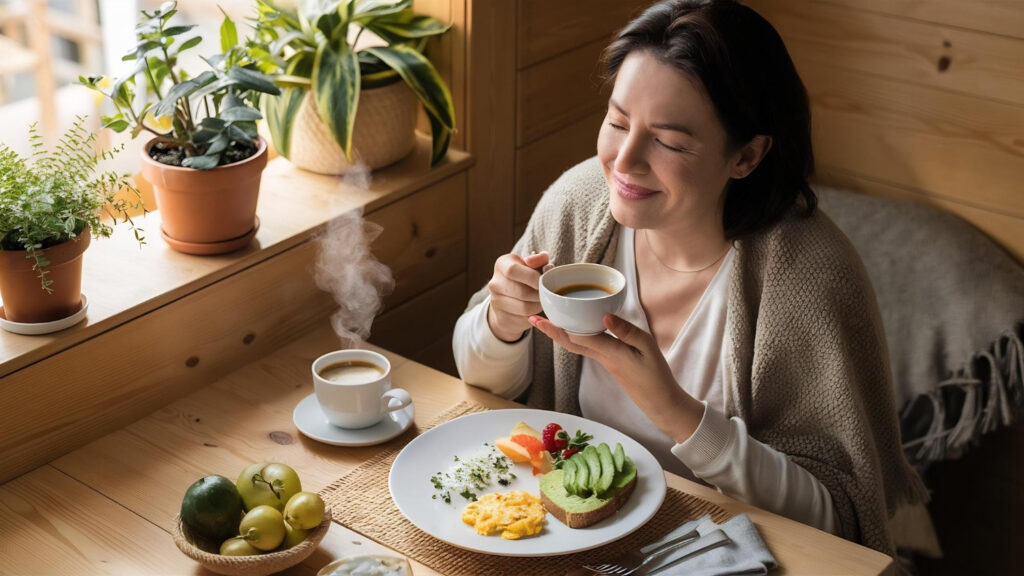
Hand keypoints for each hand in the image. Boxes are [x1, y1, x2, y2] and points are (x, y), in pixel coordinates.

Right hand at [486, 252, 551, 341]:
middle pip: (521, 292)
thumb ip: (541, 260)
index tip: (543, 280)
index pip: (513, 270)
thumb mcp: (533, 264)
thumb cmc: (526, 277)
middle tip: (546, 293)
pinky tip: (534, 308)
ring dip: (538, 305)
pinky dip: (533, 315)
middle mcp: (495, 283)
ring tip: (541, 300)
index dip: (532, 277)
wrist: (510, 298)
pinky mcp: (501, 318)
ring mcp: (495, 302)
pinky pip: (523, 319)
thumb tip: (547, 267)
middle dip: (539, 294)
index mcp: (502, 264)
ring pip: (525, 308)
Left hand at [529, 313, 703, 442]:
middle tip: (533, 318)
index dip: (558, 326)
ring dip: (559, 334)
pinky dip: (575, 336)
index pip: (577, 337)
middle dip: (550, 331)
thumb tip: (604, 316)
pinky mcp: (609, 363)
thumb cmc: (657, 375)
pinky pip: (586, 347)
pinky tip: (574, 329)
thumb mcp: (648, 348)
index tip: (542, 316)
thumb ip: (627, 331)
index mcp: (609, 353)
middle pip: (569, 342)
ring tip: (547, 322)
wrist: (660, 402)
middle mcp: (602, 357)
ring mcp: (604, 361)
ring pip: (576, 345)